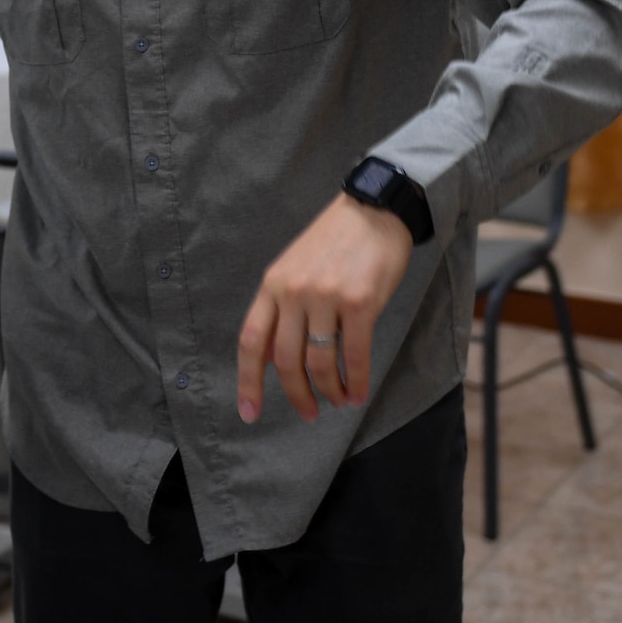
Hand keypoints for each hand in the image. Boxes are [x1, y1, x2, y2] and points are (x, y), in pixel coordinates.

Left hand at [236, 194, 414, 423]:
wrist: (373, 209)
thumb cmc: (333, 242)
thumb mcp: (293, 269)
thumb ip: (281, 309)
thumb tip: (271, 358)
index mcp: (271, 286)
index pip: (251, 341)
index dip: (248, 382)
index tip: (250, 413)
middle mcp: (293, 292)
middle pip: (285, 360)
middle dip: (297, 395)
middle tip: (309, 413)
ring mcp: (325, 297)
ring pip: (319, 362)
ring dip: (328, 391)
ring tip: (338, 401)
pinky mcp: (360, 301)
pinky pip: (355, 354)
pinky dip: (357, 381)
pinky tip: (358, 393)